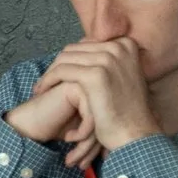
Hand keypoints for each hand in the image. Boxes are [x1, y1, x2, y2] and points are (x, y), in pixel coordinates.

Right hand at [6, 78, 107, 165]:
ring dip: (85, 146)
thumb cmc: (55, 129)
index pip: (113, 122)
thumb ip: (103, 130)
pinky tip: (69, 138)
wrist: (30, 125)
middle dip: (92, 150)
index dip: (99, 147)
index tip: (86, 163)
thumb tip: (125, 151)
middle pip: (108, 122)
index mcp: (101, 96)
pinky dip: (82, 133)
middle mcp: (97, 88)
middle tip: (79, 164)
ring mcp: (87, 85)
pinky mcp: (76, 87)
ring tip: (73, 159)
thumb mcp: (86, 132)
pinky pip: (91, 116)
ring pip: (102, 120)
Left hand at [36, 40, 159, 166]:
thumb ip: (109, 61)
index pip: (86, 44)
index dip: (70, 59)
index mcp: (126, 45)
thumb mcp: (123, 77)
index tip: (60, 74)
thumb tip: (86, 45)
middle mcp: (119, 47)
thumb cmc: (127, 112)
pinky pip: (61, 71)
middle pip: (73, 49)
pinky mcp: (95, 75)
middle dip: (57, 65)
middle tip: (46, 81)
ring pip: (64, 58)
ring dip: (49, 73)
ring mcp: (108, 59)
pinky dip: (48, 80)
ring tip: (41, 88)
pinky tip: (42, 91)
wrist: (135, 133)